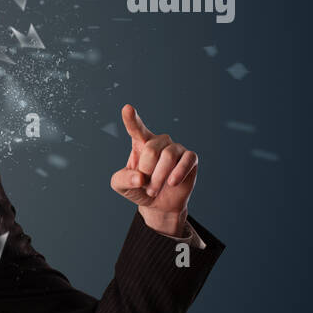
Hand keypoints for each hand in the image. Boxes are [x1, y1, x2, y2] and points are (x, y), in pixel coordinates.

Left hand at [109, 104, 198, 236]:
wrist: (159, 204)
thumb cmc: (139, 189)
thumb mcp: (121, 186)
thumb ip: (123, 180)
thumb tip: (140, 177)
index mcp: (140, 143)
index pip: (136, 128)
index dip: (131, 119)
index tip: (127, 108)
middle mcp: (159, 141)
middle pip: (151, 150)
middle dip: (146, 172)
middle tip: (145, 185)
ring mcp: (175, 148)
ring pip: (168, 156)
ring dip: (159, 177)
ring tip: (154, 189)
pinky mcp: (190, 158)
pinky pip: (187, 160)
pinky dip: (178, 173)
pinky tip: (172, 183)